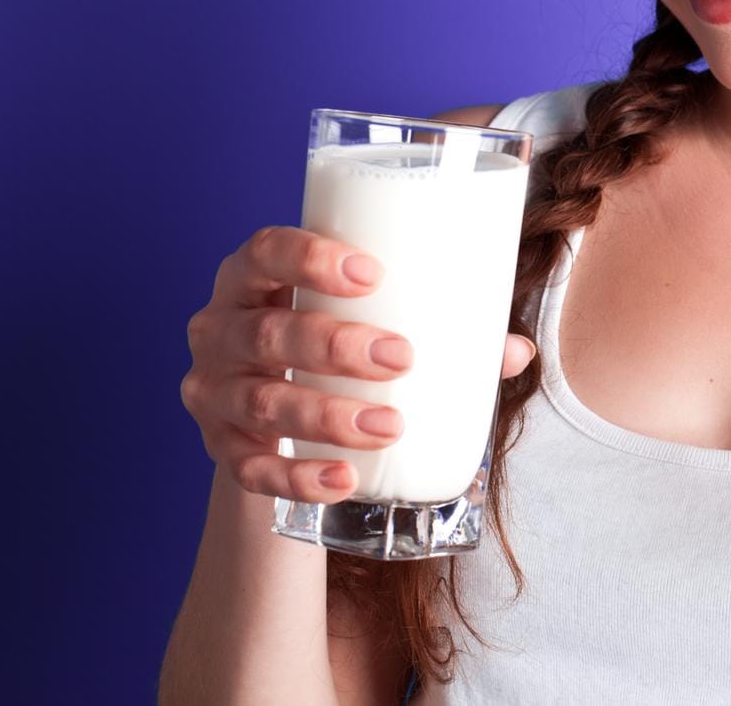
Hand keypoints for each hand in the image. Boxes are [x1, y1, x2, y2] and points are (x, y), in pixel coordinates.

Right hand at [180, 225, 538, 501]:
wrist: (273, 411)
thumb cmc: (329, 340)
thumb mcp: (364, 319)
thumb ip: (437, 328)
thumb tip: (518, 351)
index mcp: (253, 276)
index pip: (266, 252)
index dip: (311, 258)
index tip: (373, 275)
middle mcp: (220, 328)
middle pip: (268, 332)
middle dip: (336, 346)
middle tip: (401, 358)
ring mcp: (213, 391)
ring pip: (262, 402)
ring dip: (327, 415)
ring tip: (390, 426)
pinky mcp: (220, 448)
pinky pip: (250, 469)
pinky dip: (298, 476)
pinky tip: (342, 479)